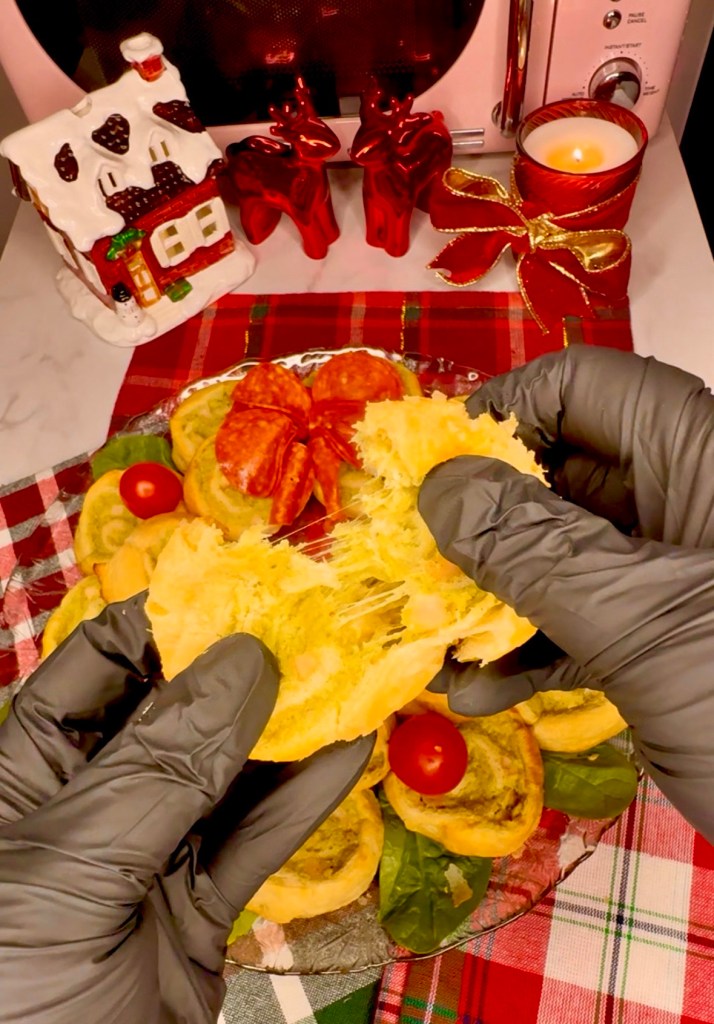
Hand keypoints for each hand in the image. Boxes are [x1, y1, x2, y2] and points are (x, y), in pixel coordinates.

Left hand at [0, 595, 373, 1022]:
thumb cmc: (7, 1002)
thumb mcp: (68, 873)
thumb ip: (161, 767)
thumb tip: (243, 660)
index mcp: (23, 780)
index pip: (98, 666)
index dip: (166, 621)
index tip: (242, 590)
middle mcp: (88, 809)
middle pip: (175, 713)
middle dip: (243, 670)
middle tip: (318, 625)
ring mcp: (146, 865)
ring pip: (228, 776)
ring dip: (290, 729)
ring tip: (351, 675)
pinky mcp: (196, 920)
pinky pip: (257, 845)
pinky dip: (305, 800)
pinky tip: (349, 751)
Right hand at [418, 346, 713, 842]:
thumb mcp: (641, 619)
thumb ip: (533, 550)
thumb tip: (439, 488)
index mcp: (702, 458)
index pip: (584, 386)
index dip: (504, 412)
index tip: (431, 470)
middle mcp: (685, 503)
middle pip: (558, 473)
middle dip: (479, 521)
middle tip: (413, 564)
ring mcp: (671, 575)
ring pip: (558, 554)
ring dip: (490, 597)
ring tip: (435, 642)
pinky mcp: (661, 641)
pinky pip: (577, 622)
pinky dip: (524, 651)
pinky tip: (480, 690)